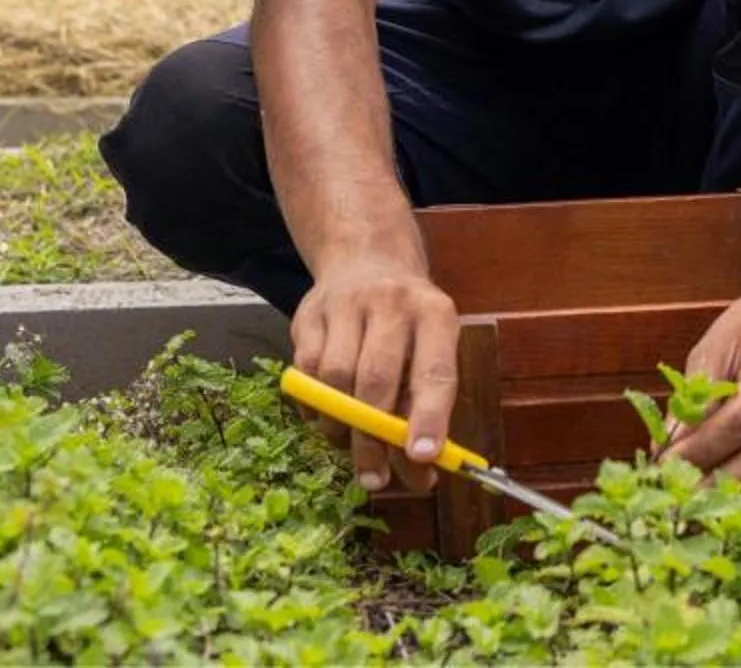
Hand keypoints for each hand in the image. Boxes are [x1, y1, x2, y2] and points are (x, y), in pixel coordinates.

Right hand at [291, 255, 459, 492]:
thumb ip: (426, 409)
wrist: (367, 261)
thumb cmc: (407, 325)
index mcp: (435, 314)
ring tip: (348, 443)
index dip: (429, 418)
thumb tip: (421, 474)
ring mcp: (346, 304)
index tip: (421, 457)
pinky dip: (313, 406)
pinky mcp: (309, 313)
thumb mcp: (430, 351)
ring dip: (339, 424)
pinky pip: (305, 373)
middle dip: (373, 438)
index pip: (435, 372)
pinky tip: (325, 416)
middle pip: (376, 379)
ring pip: (335, 378)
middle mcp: (392, 302)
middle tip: (374, 479)